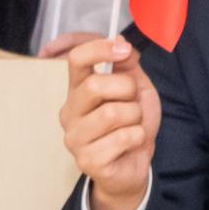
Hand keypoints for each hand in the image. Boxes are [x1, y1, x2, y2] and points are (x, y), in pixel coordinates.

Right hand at [62, 41, 155, 209]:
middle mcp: (70, 112)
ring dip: (135, 117)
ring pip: (112, 113)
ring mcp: (74, 138)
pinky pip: (123, 138)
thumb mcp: (136, 89)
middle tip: (133, 103)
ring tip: (132, 126)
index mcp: (78, 89)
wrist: (134, 165)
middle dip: (127, 90)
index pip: (76, 59)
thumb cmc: (131, 125)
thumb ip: (128, 66)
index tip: (123, 50)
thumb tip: (122, 43)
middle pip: (95, 85)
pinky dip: (137, 137)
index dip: (100, 49)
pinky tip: (130, 144)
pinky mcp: (87, 160)